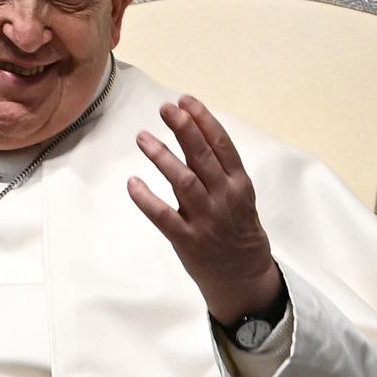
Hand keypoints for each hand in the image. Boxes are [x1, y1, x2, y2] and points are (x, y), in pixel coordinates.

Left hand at [127, 95, 282, 325]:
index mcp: (239, 183)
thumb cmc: (237, 227)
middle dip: (184, 128)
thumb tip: (191, 131)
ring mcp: (206, 219)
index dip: (203, 120)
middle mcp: (224, 198)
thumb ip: (216, 168)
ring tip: (142, 137)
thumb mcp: (238, 195)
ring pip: (183, 182)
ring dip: (162, 157)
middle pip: (203, 157)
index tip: (185, 100)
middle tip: (165, 108)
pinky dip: (147, 199)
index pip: (222, 144)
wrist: (244, 276)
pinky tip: (132, 183)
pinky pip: (163, 216)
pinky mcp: (187, 240)